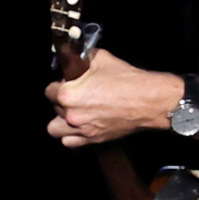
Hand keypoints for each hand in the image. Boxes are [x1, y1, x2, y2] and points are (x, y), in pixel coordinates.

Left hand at [44, 49, 181, 147]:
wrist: (149, 101)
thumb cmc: (128, 81)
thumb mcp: (102, 58)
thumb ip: (83, 58)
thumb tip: (76, 57)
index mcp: (69, 94)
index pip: (49, 90)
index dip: (59, 84)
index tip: (69, 81)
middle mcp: (71, 114)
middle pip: (54, 107)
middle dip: (63, 100)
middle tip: (78, 93)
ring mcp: (82, 129)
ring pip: (55, 128)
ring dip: (61, 120)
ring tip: (73, 112)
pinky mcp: (93, 139)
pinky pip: (69, 142)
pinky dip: (71, 135)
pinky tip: (80, 126)